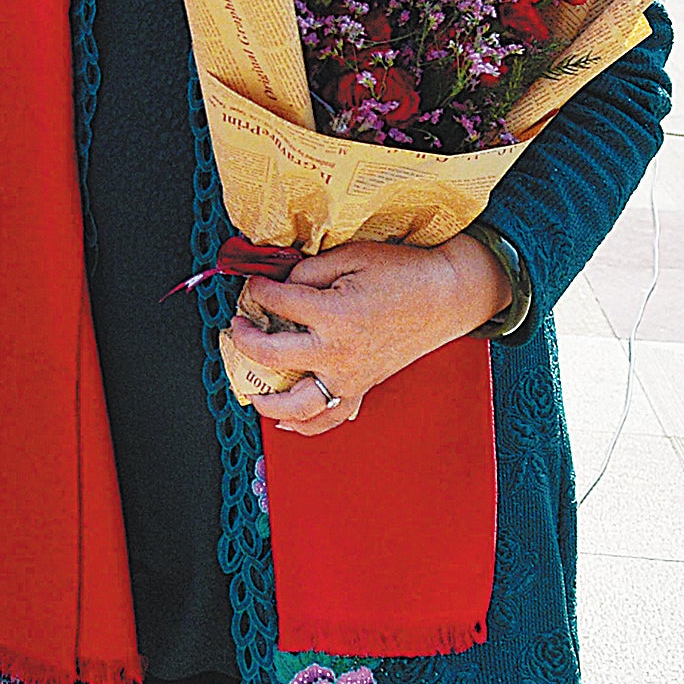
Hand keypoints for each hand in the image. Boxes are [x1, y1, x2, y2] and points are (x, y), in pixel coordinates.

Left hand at [227, 235, 511, 436]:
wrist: (446, 296)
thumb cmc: (402, 273)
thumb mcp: (350, 258)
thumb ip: (307, 272)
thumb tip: (276, 284)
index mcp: (334, 316)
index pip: (276, 303)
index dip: (257, 289)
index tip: (253, 283)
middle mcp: (338, 353)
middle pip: (270, 354)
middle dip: (244, 337)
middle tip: (238, 325)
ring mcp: (350, 377)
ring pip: (296, 405)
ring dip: (266, 398)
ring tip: (249, 386)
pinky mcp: (362, 387)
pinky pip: (329, 417)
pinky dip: (305, 425)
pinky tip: (284, 421)